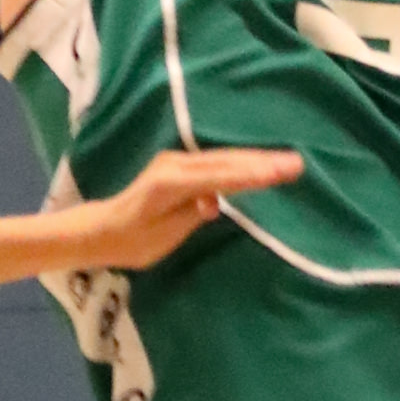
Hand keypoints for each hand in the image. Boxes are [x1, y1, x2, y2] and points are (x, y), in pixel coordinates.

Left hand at [43, 146, 303, 272]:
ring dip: (256, 160)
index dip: (251, 174)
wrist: (102, 229)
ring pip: (223, 159)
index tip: (280, 173)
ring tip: (288, 163)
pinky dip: (240, 164)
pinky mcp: (180, 166)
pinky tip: (261, 166)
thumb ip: (190, 215)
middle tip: (297, 163)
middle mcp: (174, 165)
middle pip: (225, 162)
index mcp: (170, 184)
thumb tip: (215, 200)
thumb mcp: (161, 236)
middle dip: (262, 162)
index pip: (219, 176)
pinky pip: (216, 163)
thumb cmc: (131, 241)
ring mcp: (177, 162)